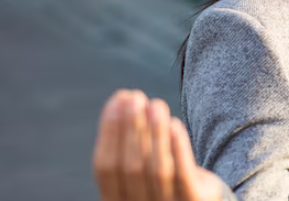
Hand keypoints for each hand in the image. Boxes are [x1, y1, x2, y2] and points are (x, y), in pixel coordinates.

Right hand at [92, 89, 225, 200]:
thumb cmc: (164, 181)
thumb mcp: (140, 171)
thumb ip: (130, 146)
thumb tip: (124, 99)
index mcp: (115, 200)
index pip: (105, 168)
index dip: (109, 131)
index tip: (116, 100)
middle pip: (132, 167)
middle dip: (132, 128)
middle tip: (136, 97)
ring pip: (158, 169)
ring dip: (156, 133)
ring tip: (156, 104)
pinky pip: (184, 177)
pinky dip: (178, 149)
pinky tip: (175, 124)